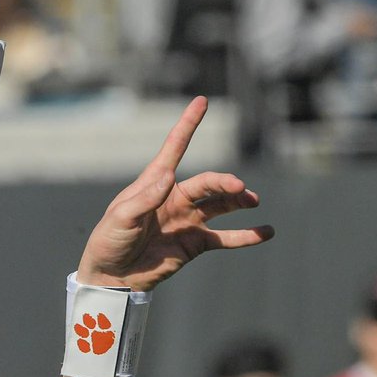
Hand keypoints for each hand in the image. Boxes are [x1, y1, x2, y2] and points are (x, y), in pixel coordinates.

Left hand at [77, 97, 272, 291]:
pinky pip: (226, 237)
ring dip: (238, 200)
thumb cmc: (109, 240)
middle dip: (224, 182)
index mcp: (153, 183)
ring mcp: (187, 219)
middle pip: (206, 182)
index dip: (188, 125)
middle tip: (240, 186)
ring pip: (221, 204)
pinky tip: (267, 232)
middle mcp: (174, 198)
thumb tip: (168, 174)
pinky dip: (247, 235)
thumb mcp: (121, 218)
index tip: (202, 101)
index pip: (174, 148)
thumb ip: (145, 198)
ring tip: (253, 200)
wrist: (113, 275)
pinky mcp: (196, 243)